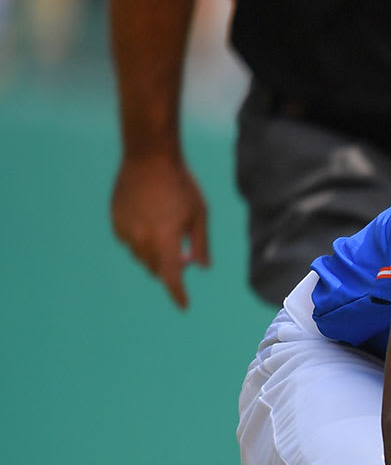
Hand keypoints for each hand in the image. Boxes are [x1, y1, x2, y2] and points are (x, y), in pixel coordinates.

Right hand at [111, 152, 209, 309]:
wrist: (148, 159)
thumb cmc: (181, 185)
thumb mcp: (199, 214)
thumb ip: (200, 244)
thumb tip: (202, 267)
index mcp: (165, 240)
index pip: (171, 277)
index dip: (177, 294)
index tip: (184, 306)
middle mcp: (141, 239)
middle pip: (155, 269)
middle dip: (170, 269)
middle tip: (185, 257)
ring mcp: (125, 230)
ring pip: (140, 257)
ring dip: (154, 256)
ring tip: (167, 236)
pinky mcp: (115, 221)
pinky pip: (128, 242)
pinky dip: (140, 243)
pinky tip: (150, 224)